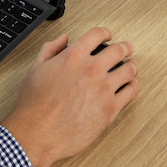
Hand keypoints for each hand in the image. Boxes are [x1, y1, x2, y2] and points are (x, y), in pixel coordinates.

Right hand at [2, 27, 138, 166]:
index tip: (108, 35)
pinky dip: (133, 86)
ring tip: (133, 66)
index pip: (97, 34)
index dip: (105, 33)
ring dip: (132, 65)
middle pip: (118, 50)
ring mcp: (103, 89)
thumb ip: (51, 49)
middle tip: (128, 48)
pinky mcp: (110, 109)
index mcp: (74, 56)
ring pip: (128, 70)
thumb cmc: (34, 105)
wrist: (36, 133)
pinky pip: (130, 93)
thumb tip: (63, 39)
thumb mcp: (36, 68)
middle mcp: (91, 69)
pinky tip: (131, 85)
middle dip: (125, 47)